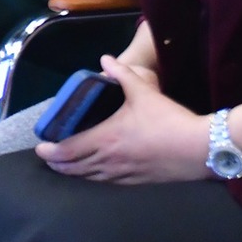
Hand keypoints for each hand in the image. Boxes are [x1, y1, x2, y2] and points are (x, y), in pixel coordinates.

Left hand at [35, 55, 209, 183]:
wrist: (201, 148)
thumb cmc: (169, 120)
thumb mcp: (143, 91)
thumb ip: (121, 74)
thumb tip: (105, 59)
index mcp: (106, 138)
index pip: (68, 150)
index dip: (51, 152)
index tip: (40, 148)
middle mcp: (110, 160)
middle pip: (75, 168)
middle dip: (58, 164)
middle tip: (49, 159)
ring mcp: (124, 174)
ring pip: (90, 178)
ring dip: (74, 174)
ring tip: (65, 168)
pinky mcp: (138, 182)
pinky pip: (108, 183)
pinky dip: (95, 179)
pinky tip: (95, 176)